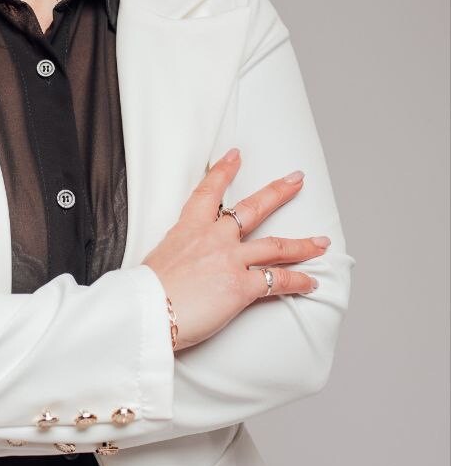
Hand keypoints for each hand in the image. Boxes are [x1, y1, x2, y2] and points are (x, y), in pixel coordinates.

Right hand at [142, 149, 329, 351]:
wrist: (146, 310)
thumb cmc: (144, 291)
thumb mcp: (158, 258)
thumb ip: (179, 253)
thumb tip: (182, 261)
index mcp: (188, 228)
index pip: (208, 192)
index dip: (224, 171)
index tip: (235, 155)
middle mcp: (213, 238)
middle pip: (253, 209)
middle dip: (278, 193)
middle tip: (296, 180)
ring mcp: (230, 260)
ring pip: (275, 246)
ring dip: (302, 244)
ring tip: (320, 242)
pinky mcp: (241, 287)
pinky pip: (278, 281)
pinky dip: (298, 282)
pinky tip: (311, 282)